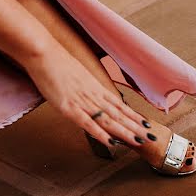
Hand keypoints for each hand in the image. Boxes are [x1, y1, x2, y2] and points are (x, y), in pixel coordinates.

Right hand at [21, 43, 152, 148]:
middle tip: (152, 137)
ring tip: (140, 141)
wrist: (43, 53)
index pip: (120, 106)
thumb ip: (86, 88)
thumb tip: (91, 95)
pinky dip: (100, 134)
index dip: (134, 116)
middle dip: (136, 127)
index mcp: (96, 88)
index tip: (147, 124)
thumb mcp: (77, 76)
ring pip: (109, 120)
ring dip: (125, 132)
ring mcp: (83, 102)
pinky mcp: (69, 107)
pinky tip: (111, 143)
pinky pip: (88, 123)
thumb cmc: (57, 63)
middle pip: (119, 115)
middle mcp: (94, 96)